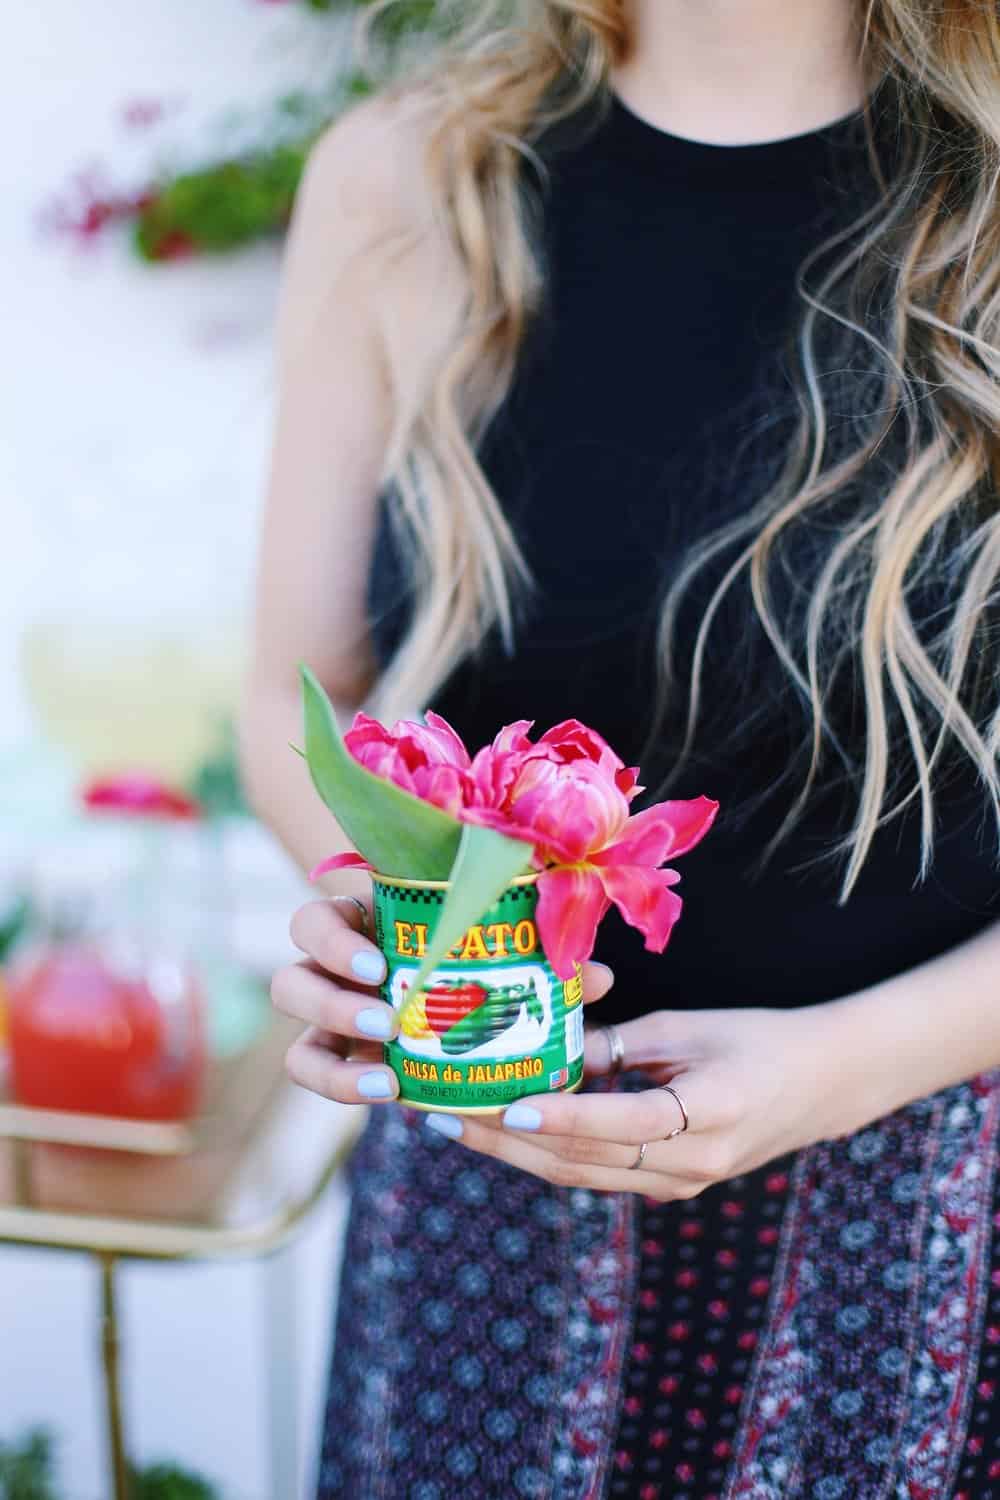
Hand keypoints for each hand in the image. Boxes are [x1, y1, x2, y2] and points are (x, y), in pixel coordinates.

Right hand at [273, 894, 617, 1103]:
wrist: (467, 1004)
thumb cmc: (481, 957)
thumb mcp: (505, 944)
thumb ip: (540, 951)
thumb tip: (596, 977)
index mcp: (361, 924)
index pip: (316, 921)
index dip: (334, 943)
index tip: (380, 966)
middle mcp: (332, 972)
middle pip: (291, 981)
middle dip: (330, 1004)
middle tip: (387, 1021)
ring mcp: (330, 1023)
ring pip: (296, 1041)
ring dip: (333, 1060)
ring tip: (387, 1075)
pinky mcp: (339, 1064)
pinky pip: (320, 1077)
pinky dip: (346, 1088)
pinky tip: (390, 1093)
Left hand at [427, 1003, 882, 1198]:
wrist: (822, 1085)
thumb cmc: (757, 1040)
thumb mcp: (687, 1028)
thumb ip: (618, 1043)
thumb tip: (550, 1047)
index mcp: (708, 1114)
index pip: (622, 1123)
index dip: (563, 1118)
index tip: (509, 1107)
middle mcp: (691, 1165)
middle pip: (586, 1161)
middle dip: (508, 1141)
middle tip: (443, 1112)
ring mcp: (679, 1185)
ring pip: (583, 1174)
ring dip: (515, 1153)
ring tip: (453, 1123)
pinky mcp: (669, 1186)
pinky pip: (598, 1172)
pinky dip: (549, 1153)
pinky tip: (503, 1131)